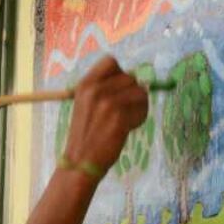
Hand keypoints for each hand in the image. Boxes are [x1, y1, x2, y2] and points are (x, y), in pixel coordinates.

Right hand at [59, 56, 149, 173]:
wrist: (80, 161)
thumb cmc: (85, 135)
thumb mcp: (86, 105)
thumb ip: (104, 89)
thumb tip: (135, 78)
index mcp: (85, 85)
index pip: (111, 62)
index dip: (120, 73)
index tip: (118, 89)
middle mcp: (95, 90)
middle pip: (130, 78)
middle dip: (131, 93)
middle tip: (123, 111)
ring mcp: (108, 103)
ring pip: (140, 92)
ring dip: (139, 106)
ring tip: (126, 121)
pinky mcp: (120, 117)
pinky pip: (143, 108)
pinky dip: (139, 118)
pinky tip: (127, 128)